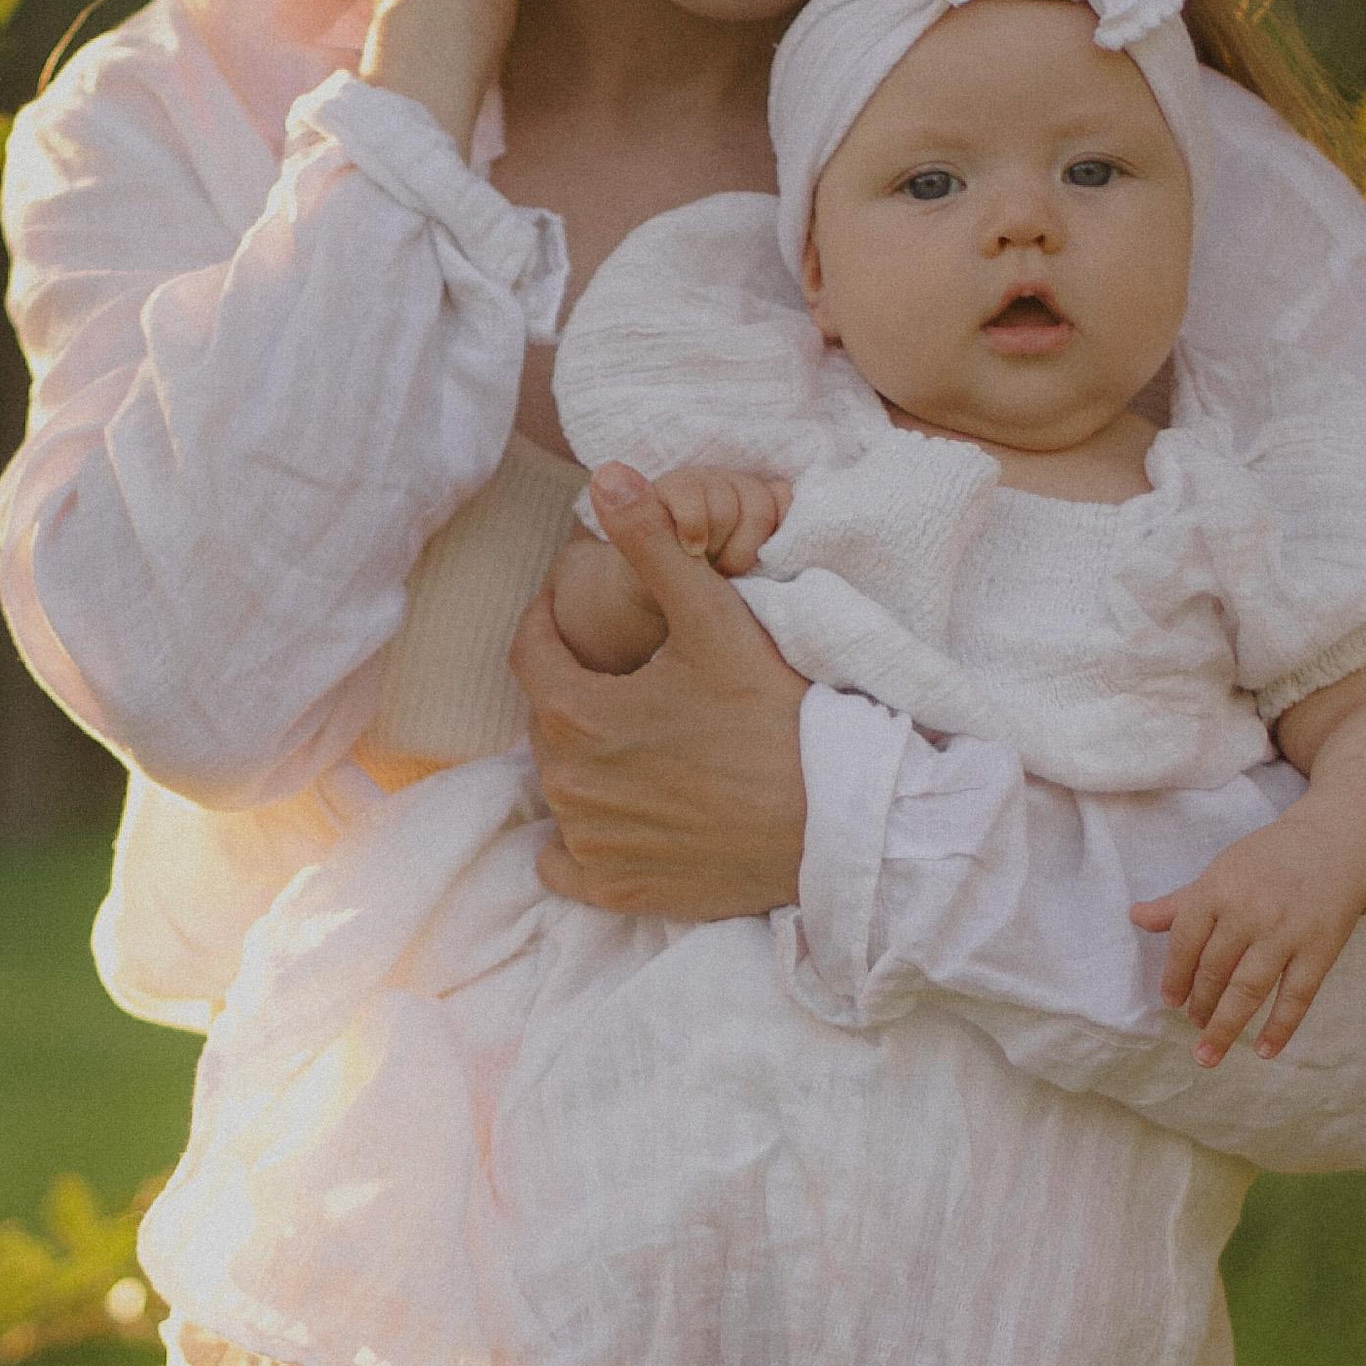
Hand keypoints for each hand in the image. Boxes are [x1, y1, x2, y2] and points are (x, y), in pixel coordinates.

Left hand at [511, 464, 808, 918]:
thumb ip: (653, 545)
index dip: (548, 622)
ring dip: (584, 762)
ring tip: (637, 740)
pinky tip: (619, 816)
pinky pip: (567, 864)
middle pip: (548, 722)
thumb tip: (607, 474)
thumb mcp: (714, 619)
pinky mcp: (618, 890)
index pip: (531, 653)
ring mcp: (591, 844)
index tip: (568, 611)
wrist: (834, 823)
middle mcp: (568, 786)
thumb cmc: (775, 716)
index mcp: (576, 714)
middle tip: (624, 676)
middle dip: (575, 691)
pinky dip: (582, 841)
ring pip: (560, 788)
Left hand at [1131, 818, 1365, 1063]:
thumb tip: (1136, 917)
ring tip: (1208, 1052)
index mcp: (1217, 890)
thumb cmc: (1269, 861)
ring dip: (1225, 1025)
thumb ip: (1180, 903)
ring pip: (1247, 989)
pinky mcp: (1320, 949)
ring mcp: (1285, 933)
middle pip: (1214, 971)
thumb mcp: (1220, 872)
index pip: (1184, 943)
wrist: (1335, 846)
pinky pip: (1296, 996)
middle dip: (1200, 1005)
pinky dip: (1280, 1027)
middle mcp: (1248, 913)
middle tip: (1194, 1025)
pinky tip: (1264, 1051)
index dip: (1174, 977)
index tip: (1170, 1001)